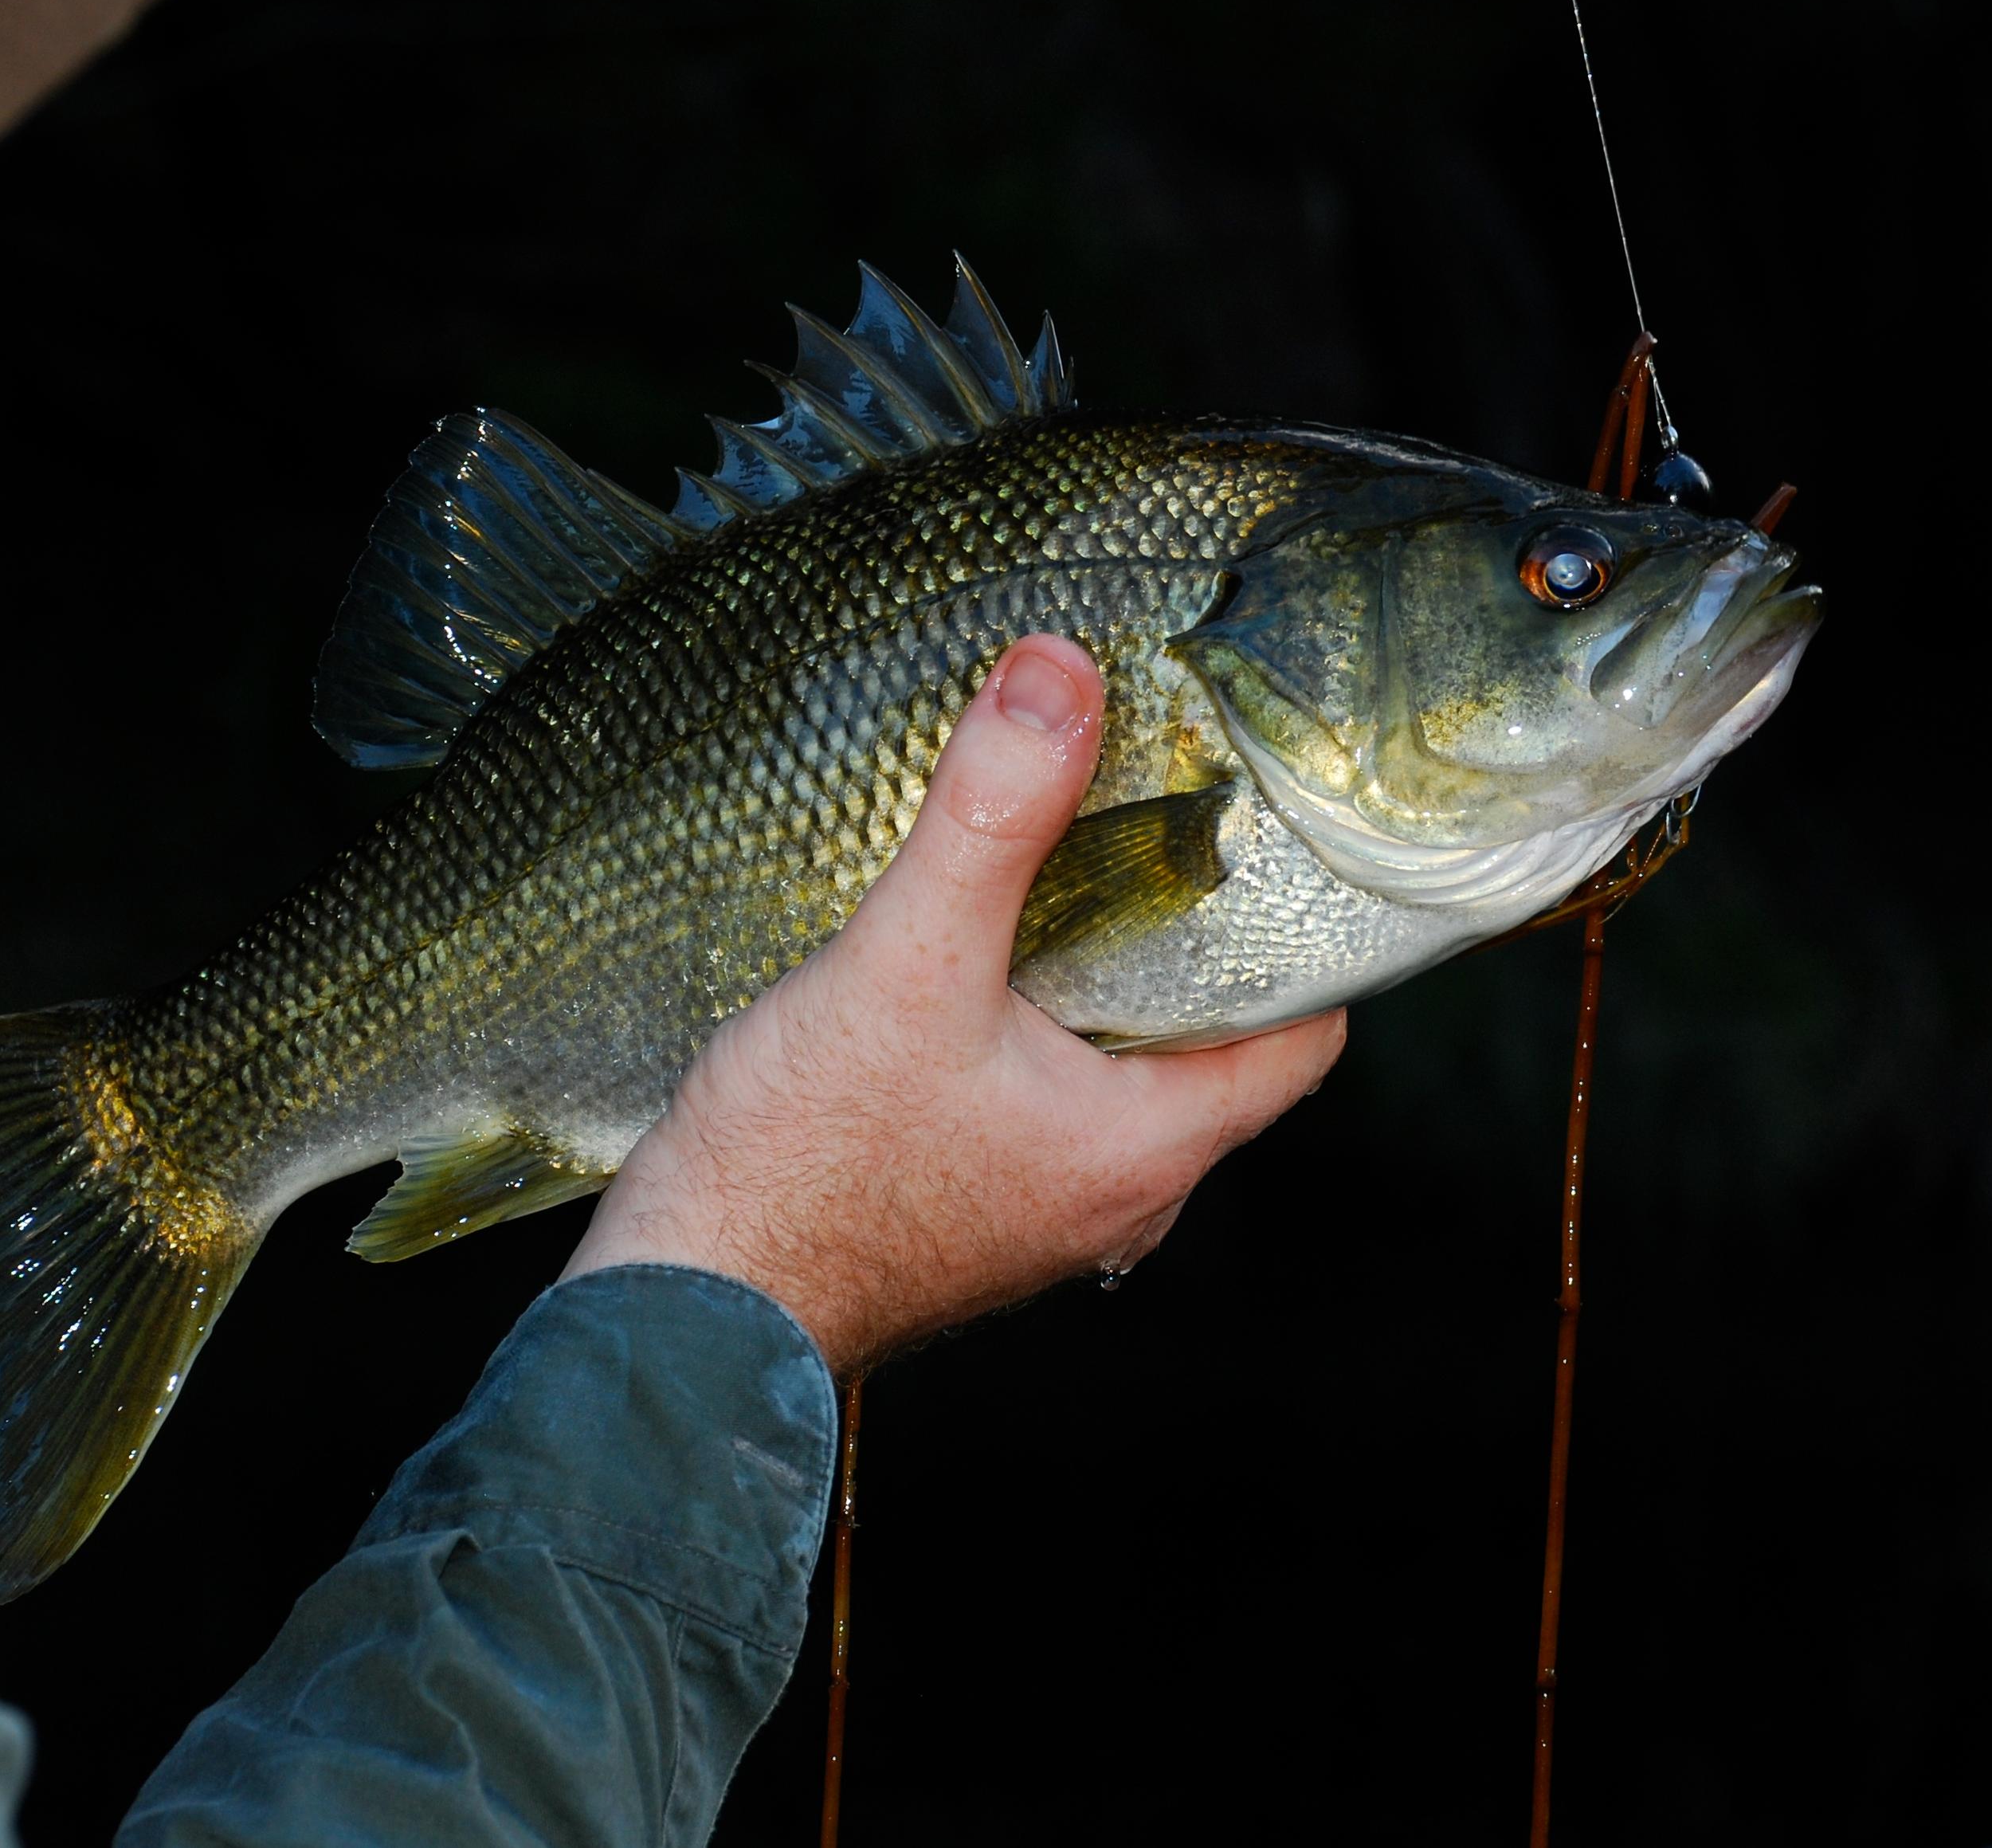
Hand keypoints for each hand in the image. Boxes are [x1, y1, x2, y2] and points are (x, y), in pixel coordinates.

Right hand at [562, 634, 1348, 1371]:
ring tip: (1055, 875)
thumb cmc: (800, 1169)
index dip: (1304, 931)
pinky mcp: (974, 1210)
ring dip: (1097, 985)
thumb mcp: (907, 963)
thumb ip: (990, 816)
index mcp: (1152, 1149)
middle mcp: (1123, 1196)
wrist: (685, 1314)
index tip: (1269, 839)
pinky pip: (1044, 1104)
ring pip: (1121, 1074)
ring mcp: (1047, 1211)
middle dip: (1186, 938)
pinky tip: (967, 967)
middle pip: (1213, 1044)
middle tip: (1152, 821)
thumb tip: (1059, 678)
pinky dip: (1029, 1032)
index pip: (1306, 1034)